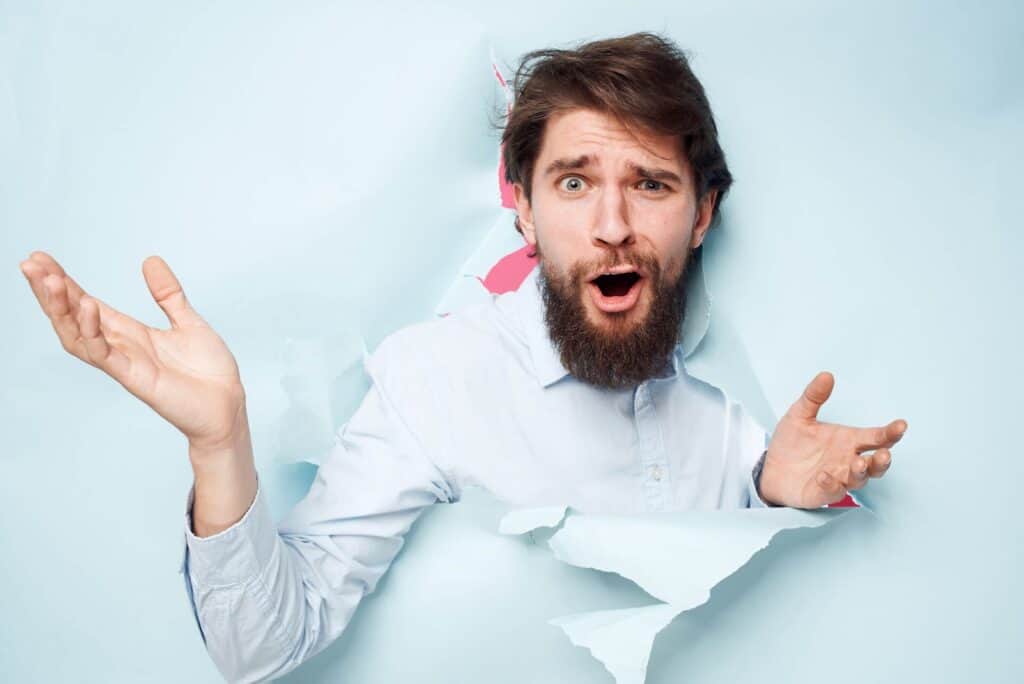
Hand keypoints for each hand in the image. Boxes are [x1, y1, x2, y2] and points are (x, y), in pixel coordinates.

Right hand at [20, 251, 246, 451]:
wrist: (229, 405)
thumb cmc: (209, 371)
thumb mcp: (188, 321)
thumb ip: (167, 294)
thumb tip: (150, 260)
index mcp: (131, 333)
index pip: (87, 304)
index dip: (65, 283)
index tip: (42, 259)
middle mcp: (121, 348)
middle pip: (73, 318)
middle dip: (50, 292)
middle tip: (31, 263)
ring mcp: (125, 364)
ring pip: (79, 337)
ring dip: (61, 310)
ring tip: (50, 281)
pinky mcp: (136, 378)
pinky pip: (105, 355)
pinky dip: (93, 332)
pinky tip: (88, 306)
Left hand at [759, 371, 906, 507]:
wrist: (771, 468)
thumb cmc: (792, 443)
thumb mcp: (799, 415)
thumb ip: (813, 397)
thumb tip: (826, 375)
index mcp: (849, 440)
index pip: (876, 437)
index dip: (890, 432)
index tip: (901, 425)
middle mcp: (848, 460)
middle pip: (875, 463)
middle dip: (882, 460)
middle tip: (883, 453)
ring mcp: (838, 478)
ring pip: (859, 480)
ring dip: (861, 472)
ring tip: (858, 463)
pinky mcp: (822, 493)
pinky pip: (832, 492)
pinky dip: (830, 484)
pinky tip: (823, 476)